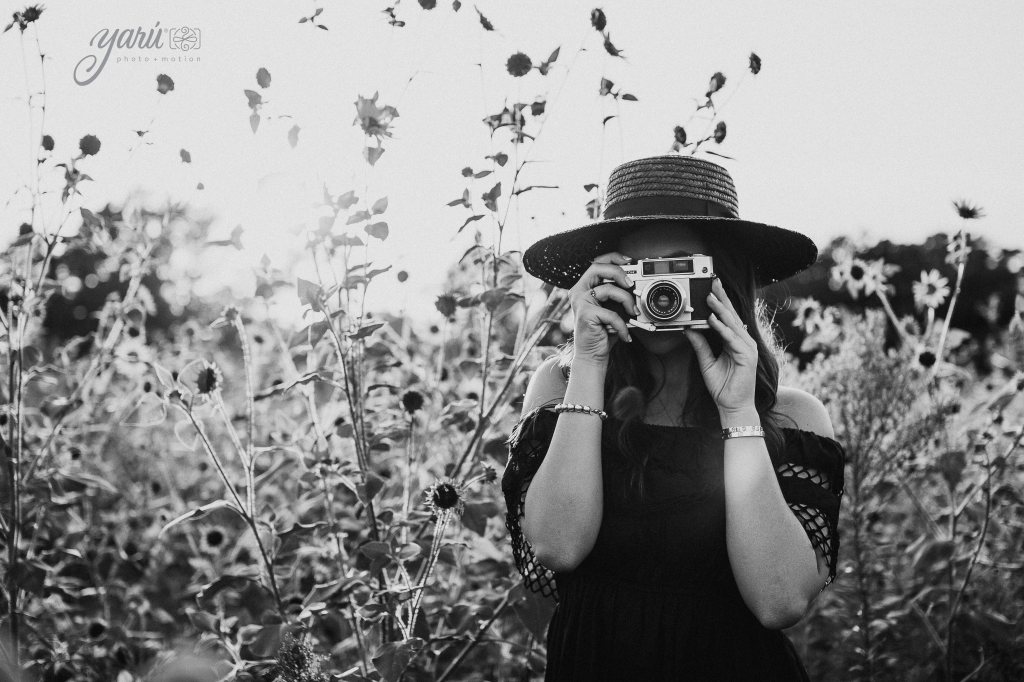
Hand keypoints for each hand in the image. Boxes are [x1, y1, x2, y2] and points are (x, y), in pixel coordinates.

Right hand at [568, 251, 638, 365]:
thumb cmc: (602, 331)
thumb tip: (636, 286)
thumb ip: (617, 295)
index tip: (629, 261)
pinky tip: (625, 335)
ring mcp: (580, 302)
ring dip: (627, 301)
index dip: (613, 258)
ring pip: (608, 290)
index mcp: (584, 287)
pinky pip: (612, 314)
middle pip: (597, 268)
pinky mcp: (586, 314)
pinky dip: (623, 325)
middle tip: (631, 284)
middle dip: (618, 272)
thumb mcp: (611, 308)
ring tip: (633, 313)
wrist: (592, 354)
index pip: (596, 263)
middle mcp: (579, 291)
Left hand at [684, 277, 757, 413]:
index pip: (727, 318)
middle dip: (721, 298)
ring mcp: (748, 348)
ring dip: (720, 309)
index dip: (719, 302)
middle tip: (713, 281)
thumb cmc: (723, 387)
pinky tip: (713, 319)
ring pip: (732, 324)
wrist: (733, 406)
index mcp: (736, 341)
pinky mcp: (748, 356)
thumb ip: (700, 345)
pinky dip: (722, 328)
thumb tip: (689, 330)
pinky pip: (732, 338)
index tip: (710, 288)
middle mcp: (744, 342)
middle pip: (731, 315)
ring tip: (710, 296)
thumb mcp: (706, 362)